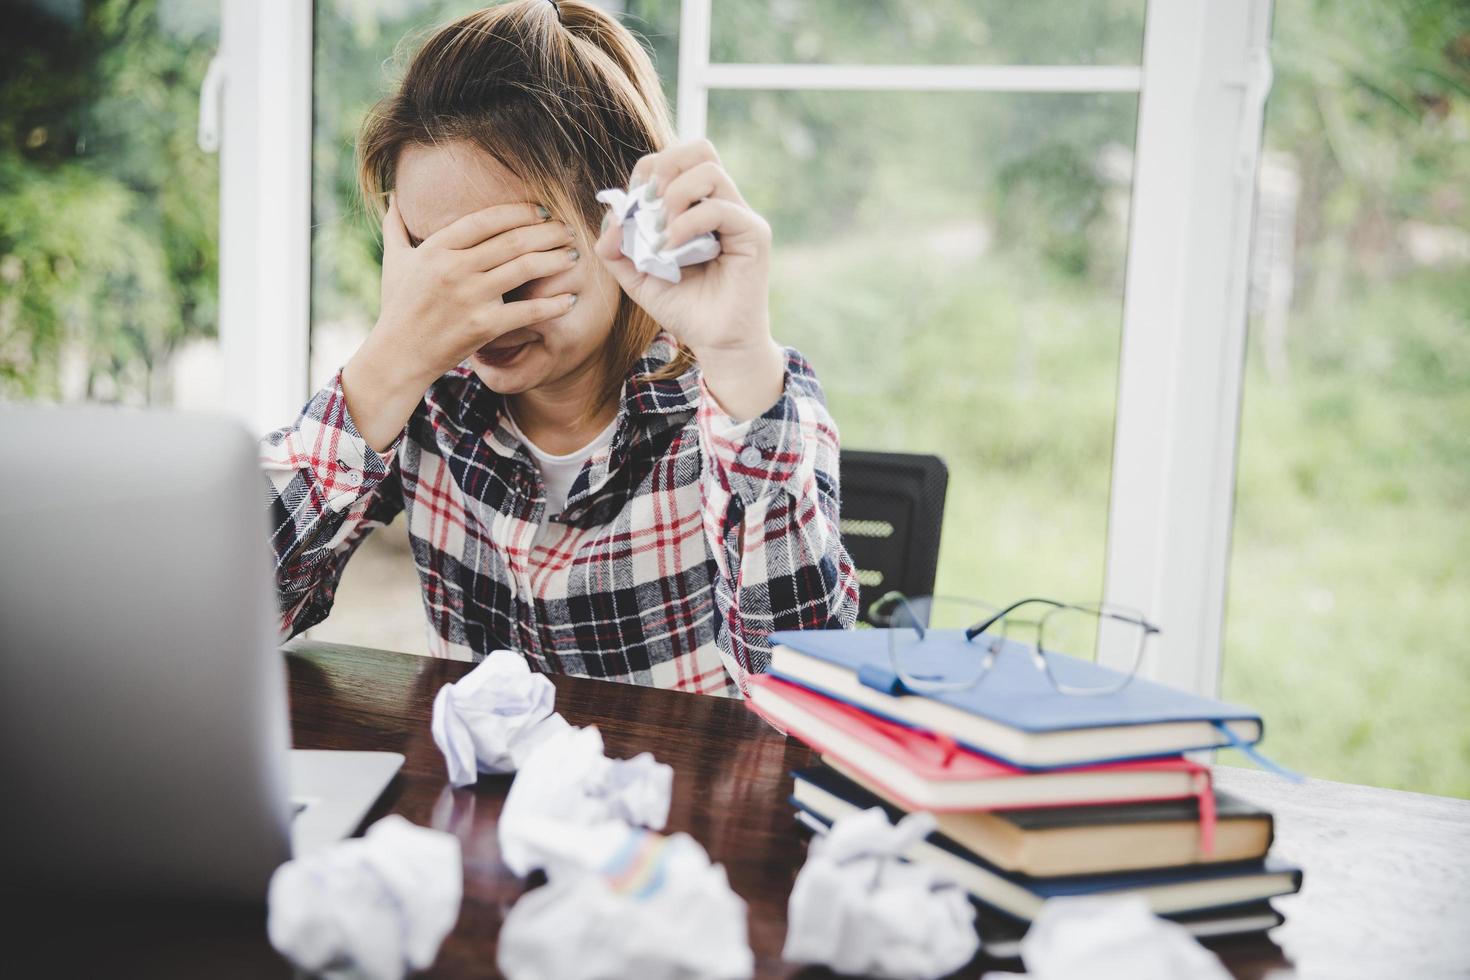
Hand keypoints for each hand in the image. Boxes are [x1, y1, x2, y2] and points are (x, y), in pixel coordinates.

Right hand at [343, 198, 578, 450]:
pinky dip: (554, 304)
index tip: (542, 210)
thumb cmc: (398, 307)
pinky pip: (528, 310)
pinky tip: (571, 299)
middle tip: (568, 230)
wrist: (398, 356)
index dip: (520, 211)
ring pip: (526, 268)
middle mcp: (454, 268)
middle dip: (547, 232)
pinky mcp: (484, 326)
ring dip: (556, 259)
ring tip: (573, 256)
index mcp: (436, 248)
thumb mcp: (394, 262)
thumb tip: (394, 198)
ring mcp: (470, 297)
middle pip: (514, 240)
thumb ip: (395, 227)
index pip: (488, 219)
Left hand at [593, 139, 784, 419]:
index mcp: (697, 206)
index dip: (648, 171)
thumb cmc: (685, 309)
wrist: (717, 343)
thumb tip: (610, 217)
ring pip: (709, 170)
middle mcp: (721, 204)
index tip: (632, 204)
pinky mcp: (753, 234)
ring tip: (661, 231)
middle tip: (649, 203)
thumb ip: (617, 249)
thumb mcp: (639, 277)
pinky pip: (720, 208)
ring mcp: (740, 216)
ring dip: (674, 195)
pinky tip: (672, 248)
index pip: (676, 160)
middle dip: (665, 166)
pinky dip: (688, 224)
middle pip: (700, 149)